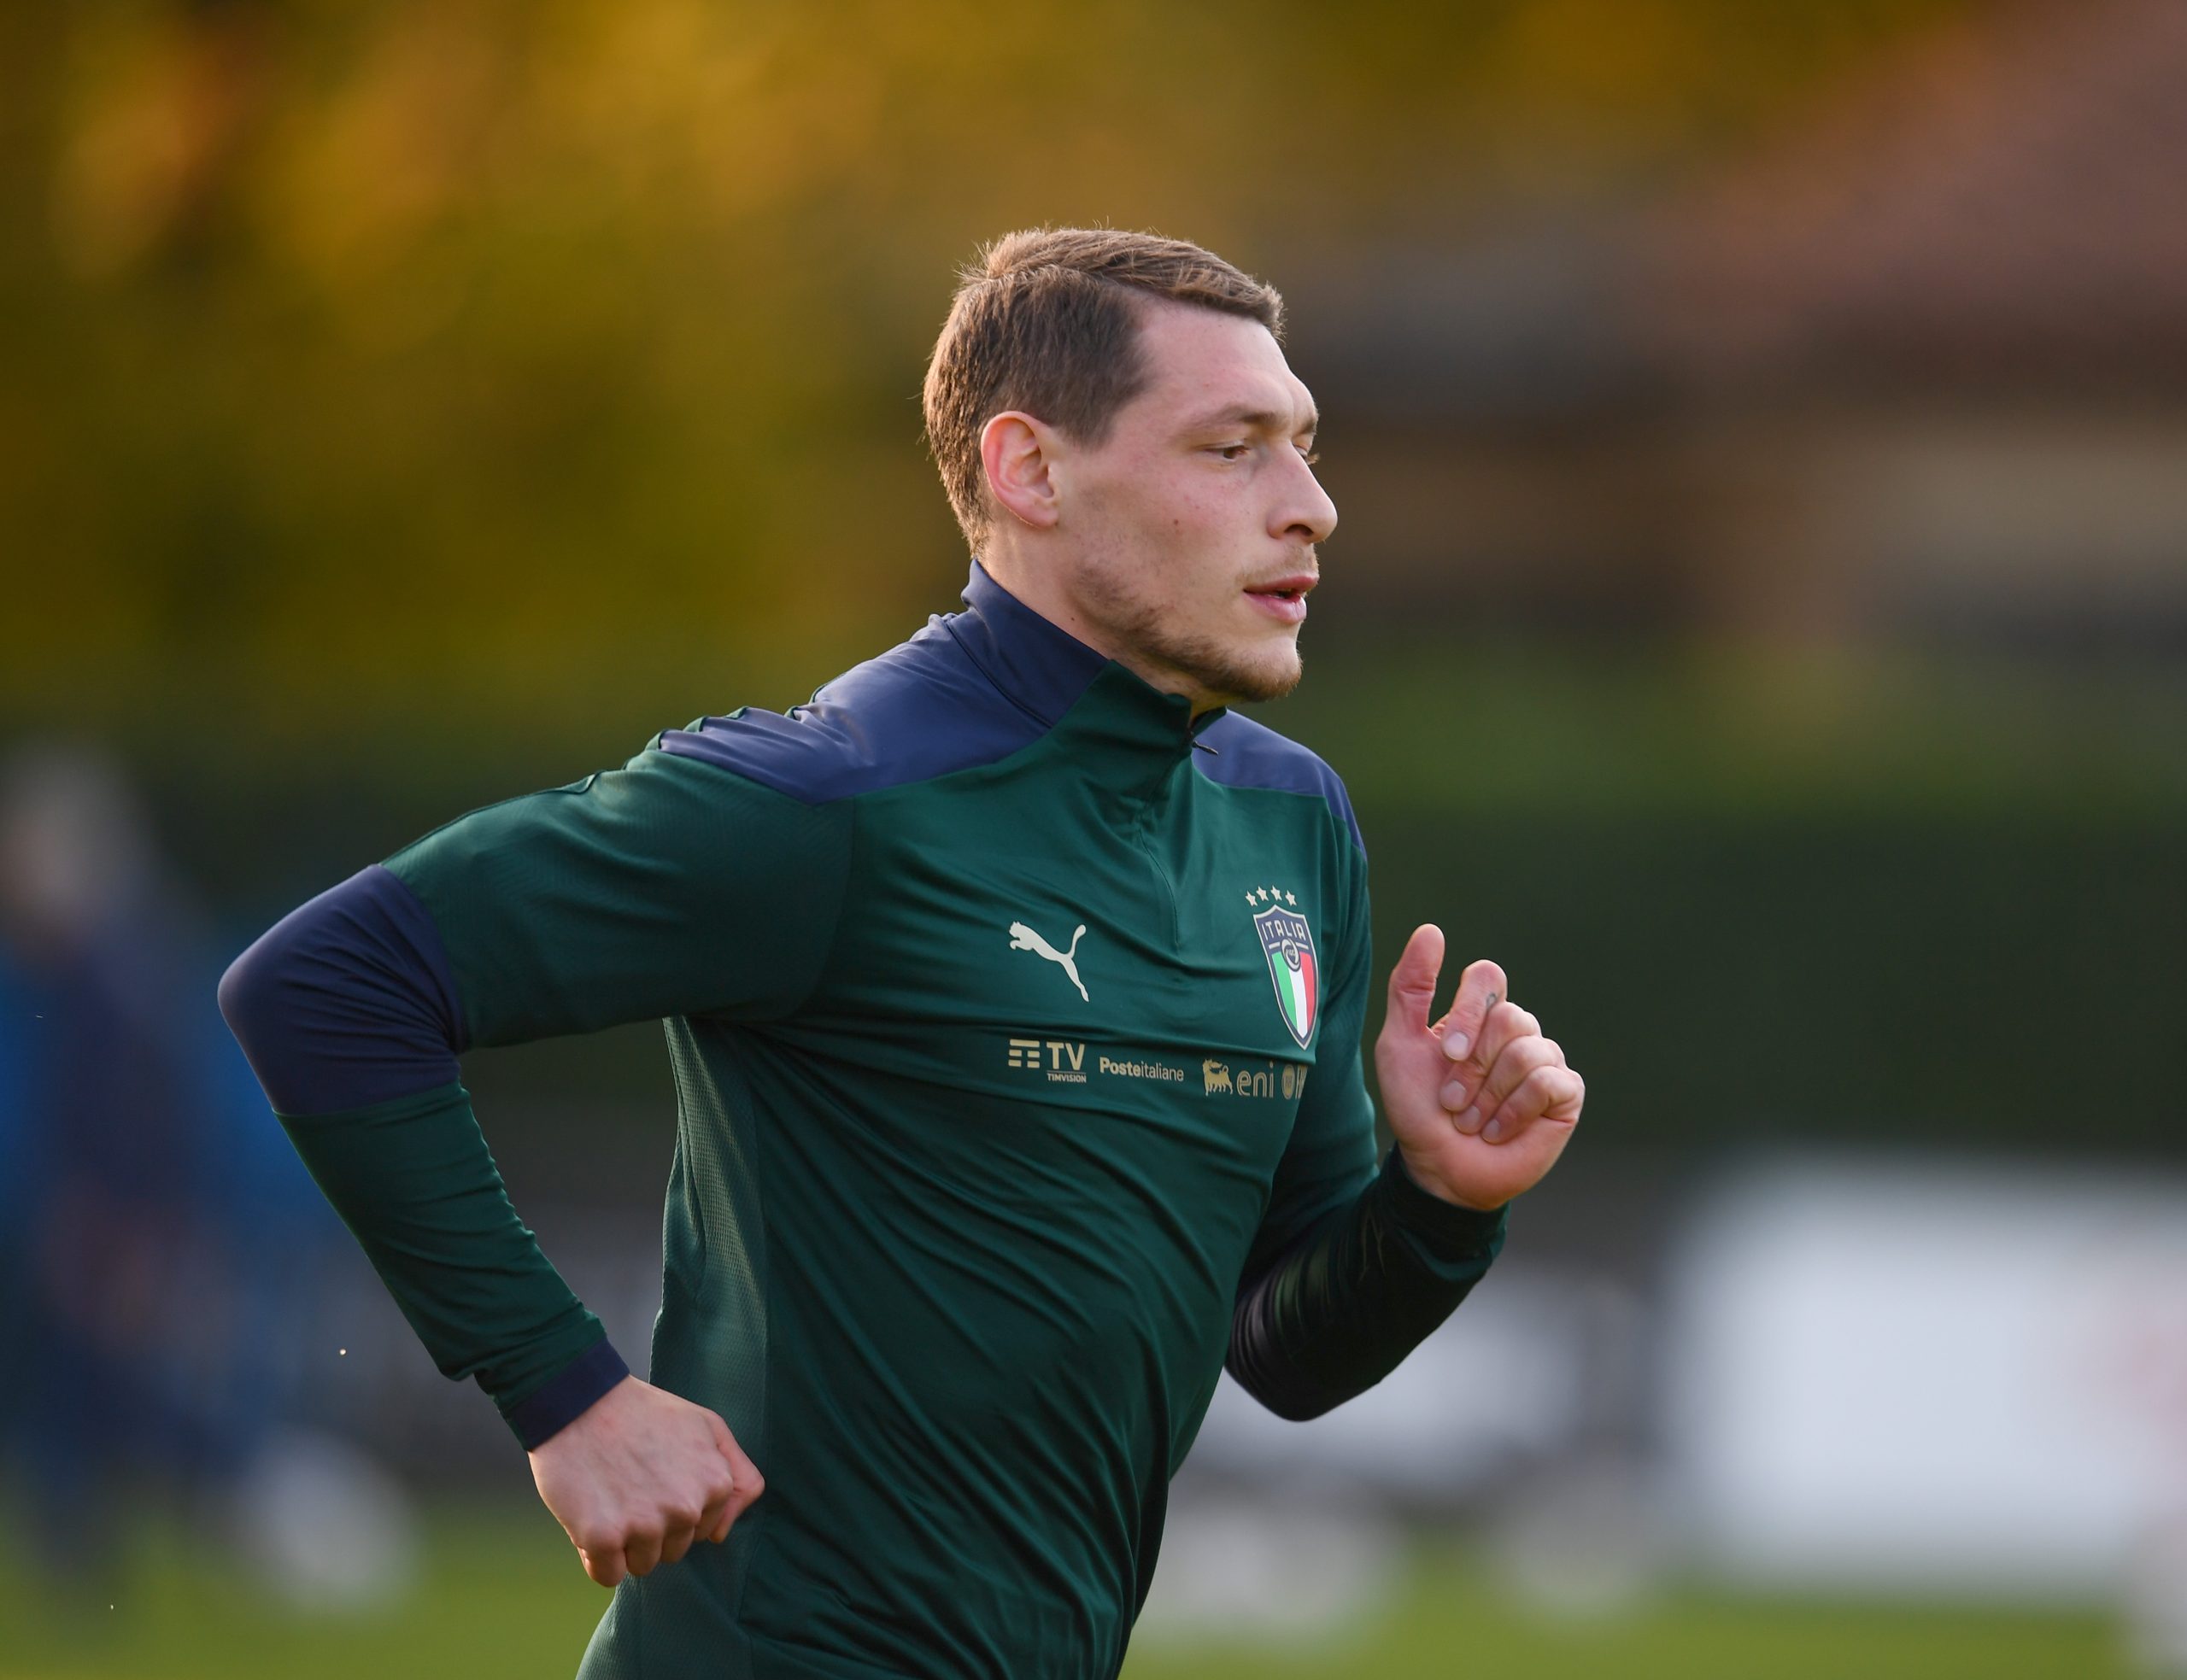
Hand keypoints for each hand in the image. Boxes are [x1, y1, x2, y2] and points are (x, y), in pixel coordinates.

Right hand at [527, 1375, 762, 1587]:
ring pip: (641, 1565)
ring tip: (610, 1498)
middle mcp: (686, 1508)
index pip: (703, 1532)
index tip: (655, 1482)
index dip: (673, 1511)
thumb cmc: (643, 1414)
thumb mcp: (708, 1426)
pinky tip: (589, 1519)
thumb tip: (722, 1534)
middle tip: (628, 1485)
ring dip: (623, 1544)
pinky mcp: (603, 1538)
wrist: (579, 1401)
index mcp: (715, 1484)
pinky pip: (607, 1575)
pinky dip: (595, 1557)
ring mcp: (646, 1525)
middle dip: (650, 1528)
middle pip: (672, 1551)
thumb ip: (738, 1474)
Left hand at [1373, 924, 1582, 1211]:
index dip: (1469, 1010)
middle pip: (1509, 1018)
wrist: (1438, 1169)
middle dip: (1472, 1067)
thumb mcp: (1399, 1044)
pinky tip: (1499, 1130)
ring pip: (1526, 1051)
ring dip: (1488, 1096)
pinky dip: (1514, 1111)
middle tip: (1454, 1101)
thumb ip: (1410, 988)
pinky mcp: (1566, 1094)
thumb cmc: (1419, 1108)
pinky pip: (1547, 1081)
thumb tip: (1431, 931)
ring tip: (1474, 1120)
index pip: (1489, 976)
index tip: (1447, 1052)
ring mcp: (1545, 1060)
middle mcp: (1517, 1032)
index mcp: (1480, 1015)